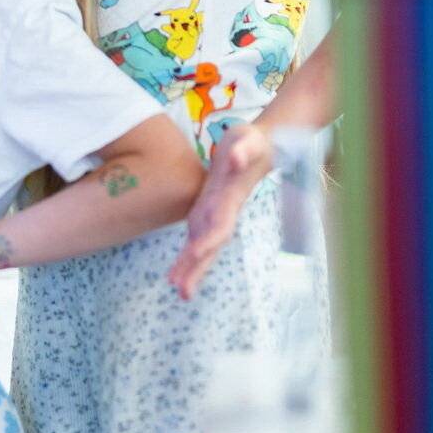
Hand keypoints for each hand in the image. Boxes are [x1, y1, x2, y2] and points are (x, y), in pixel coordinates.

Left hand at [167, 123, 274, 300]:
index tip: (196, 253)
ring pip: (201, 248)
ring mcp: (215, 215)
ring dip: (190, 270)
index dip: (209, 239)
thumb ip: (243, 151)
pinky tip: (174, 276)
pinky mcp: (207, 213)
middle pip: (211, 245)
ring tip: (177, 290)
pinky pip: (195, 240)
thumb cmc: (253, 142)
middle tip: (183, 292)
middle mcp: (223, 213)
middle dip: (198, 268)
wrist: (257, 148)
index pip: (221, 224)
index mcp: (231, 199)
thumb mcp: (249, 139)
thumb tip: (234, 158)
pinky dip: (186, 259)